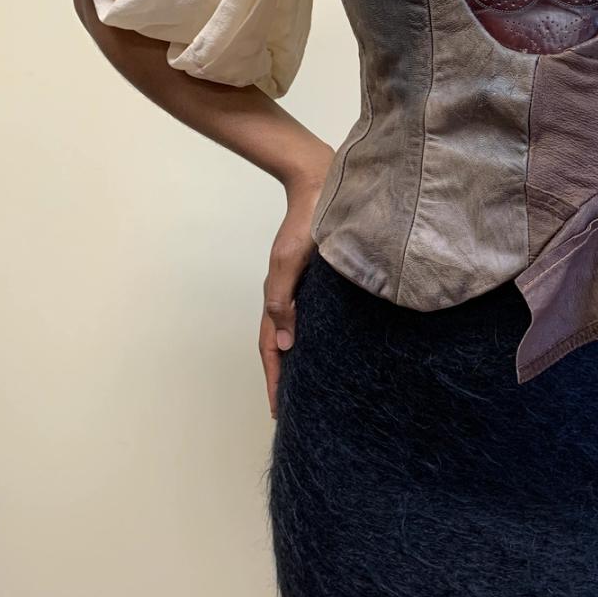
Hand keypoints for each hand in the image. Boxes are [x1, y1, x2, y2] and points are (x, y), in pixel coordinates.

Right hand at [260, 170, 329, 419]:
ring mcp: (303, 290)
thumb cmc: (307, 222)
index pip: (272, 350)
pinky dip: (312, 339)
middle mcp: (289, 297)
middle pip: (280, 348)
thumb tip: (285, 345)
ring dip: (296, 362)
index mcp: (279, 297)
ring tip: (306, 388)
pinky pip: (311, 318)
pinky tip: (325, 349)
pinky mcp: (320, 281)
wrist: (320, 184)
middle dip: (283, 379)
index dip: (275, 381)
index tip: (278, 411)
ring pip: (295, 334)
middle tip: (291, 410)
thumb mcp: (290, 262)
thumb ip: (283, 300)